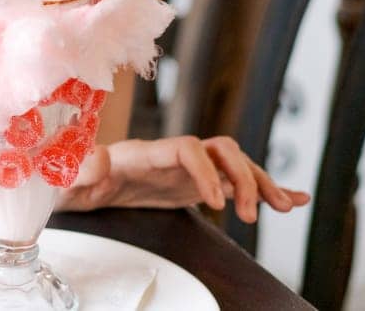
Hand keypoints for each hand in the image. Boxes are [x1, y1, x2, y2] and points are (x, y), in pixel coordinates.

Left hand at [60, 136, 310, 222]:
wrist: (75, 185)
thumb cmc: (71, 183)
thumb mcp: (70, 182)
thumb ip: (84, 169)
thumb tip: (101, 157)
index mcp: (144, 155)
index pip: (187, 149)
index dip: (205, 172)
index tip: (214, 202)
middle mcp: (171, 156)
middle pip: (220, 150)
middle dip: (243, 178)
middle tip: (251, 215)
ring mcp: (186, 169)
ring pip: (234, 164)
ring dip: (261, 182)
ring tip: (285, 206)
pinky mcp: (194, 184)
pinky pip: (234, 183)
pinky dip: (264, 188)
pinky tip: (293, 199)